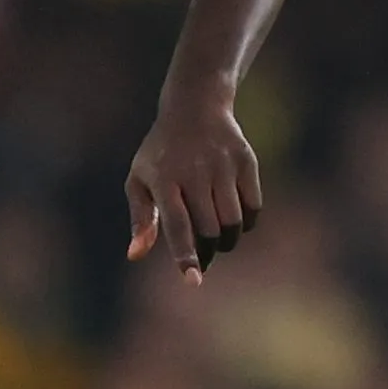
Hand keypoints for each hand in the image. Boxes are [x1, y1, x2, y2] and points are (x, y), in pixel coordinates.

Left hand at [124, 84, 263, 282]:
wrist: (195, 108)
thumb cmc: (161, 154)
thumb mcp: (139, 180)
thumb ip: (141, 219)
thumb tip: (134, 256)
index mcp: (164, 179)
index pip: (176, 224)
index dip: (185, 254)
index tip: (193, 280)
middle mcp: (195, 172)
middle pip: (208, 229)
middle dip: (205, 252)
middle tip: (200, 257)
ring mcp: (223, 166)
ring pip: (233, 222)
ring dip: (226, 241)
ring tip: (216, 239)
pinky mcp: (246, 162)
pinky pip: (253, 208)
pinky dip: (245, 224)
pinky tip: (233, 220)